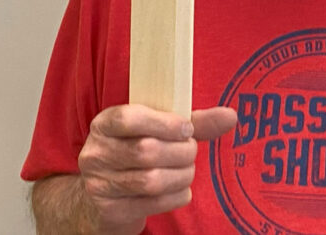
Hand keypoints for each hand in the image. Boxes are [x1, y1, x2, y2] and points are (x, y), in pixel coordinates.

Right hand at [76, 104, 236, 233]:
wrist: (103, 197)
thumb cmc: (137, 154)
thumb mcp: (156, 131)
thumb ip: (192, 122)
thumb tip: (230, 116)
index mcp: (104, 124)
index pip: (129, 118)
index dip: (164, 124)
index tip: (186, 129)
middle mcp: (95, 153)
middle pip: (146, 151)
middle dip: (180, 152)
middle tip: (191, 151)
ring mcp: (99, 184)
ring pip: (151, 180)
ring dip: (181, 175)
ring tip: (188, 170)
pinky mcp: (110, 210)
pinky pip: (153, 204)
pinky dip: (176, 195)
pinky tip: (181, 189)